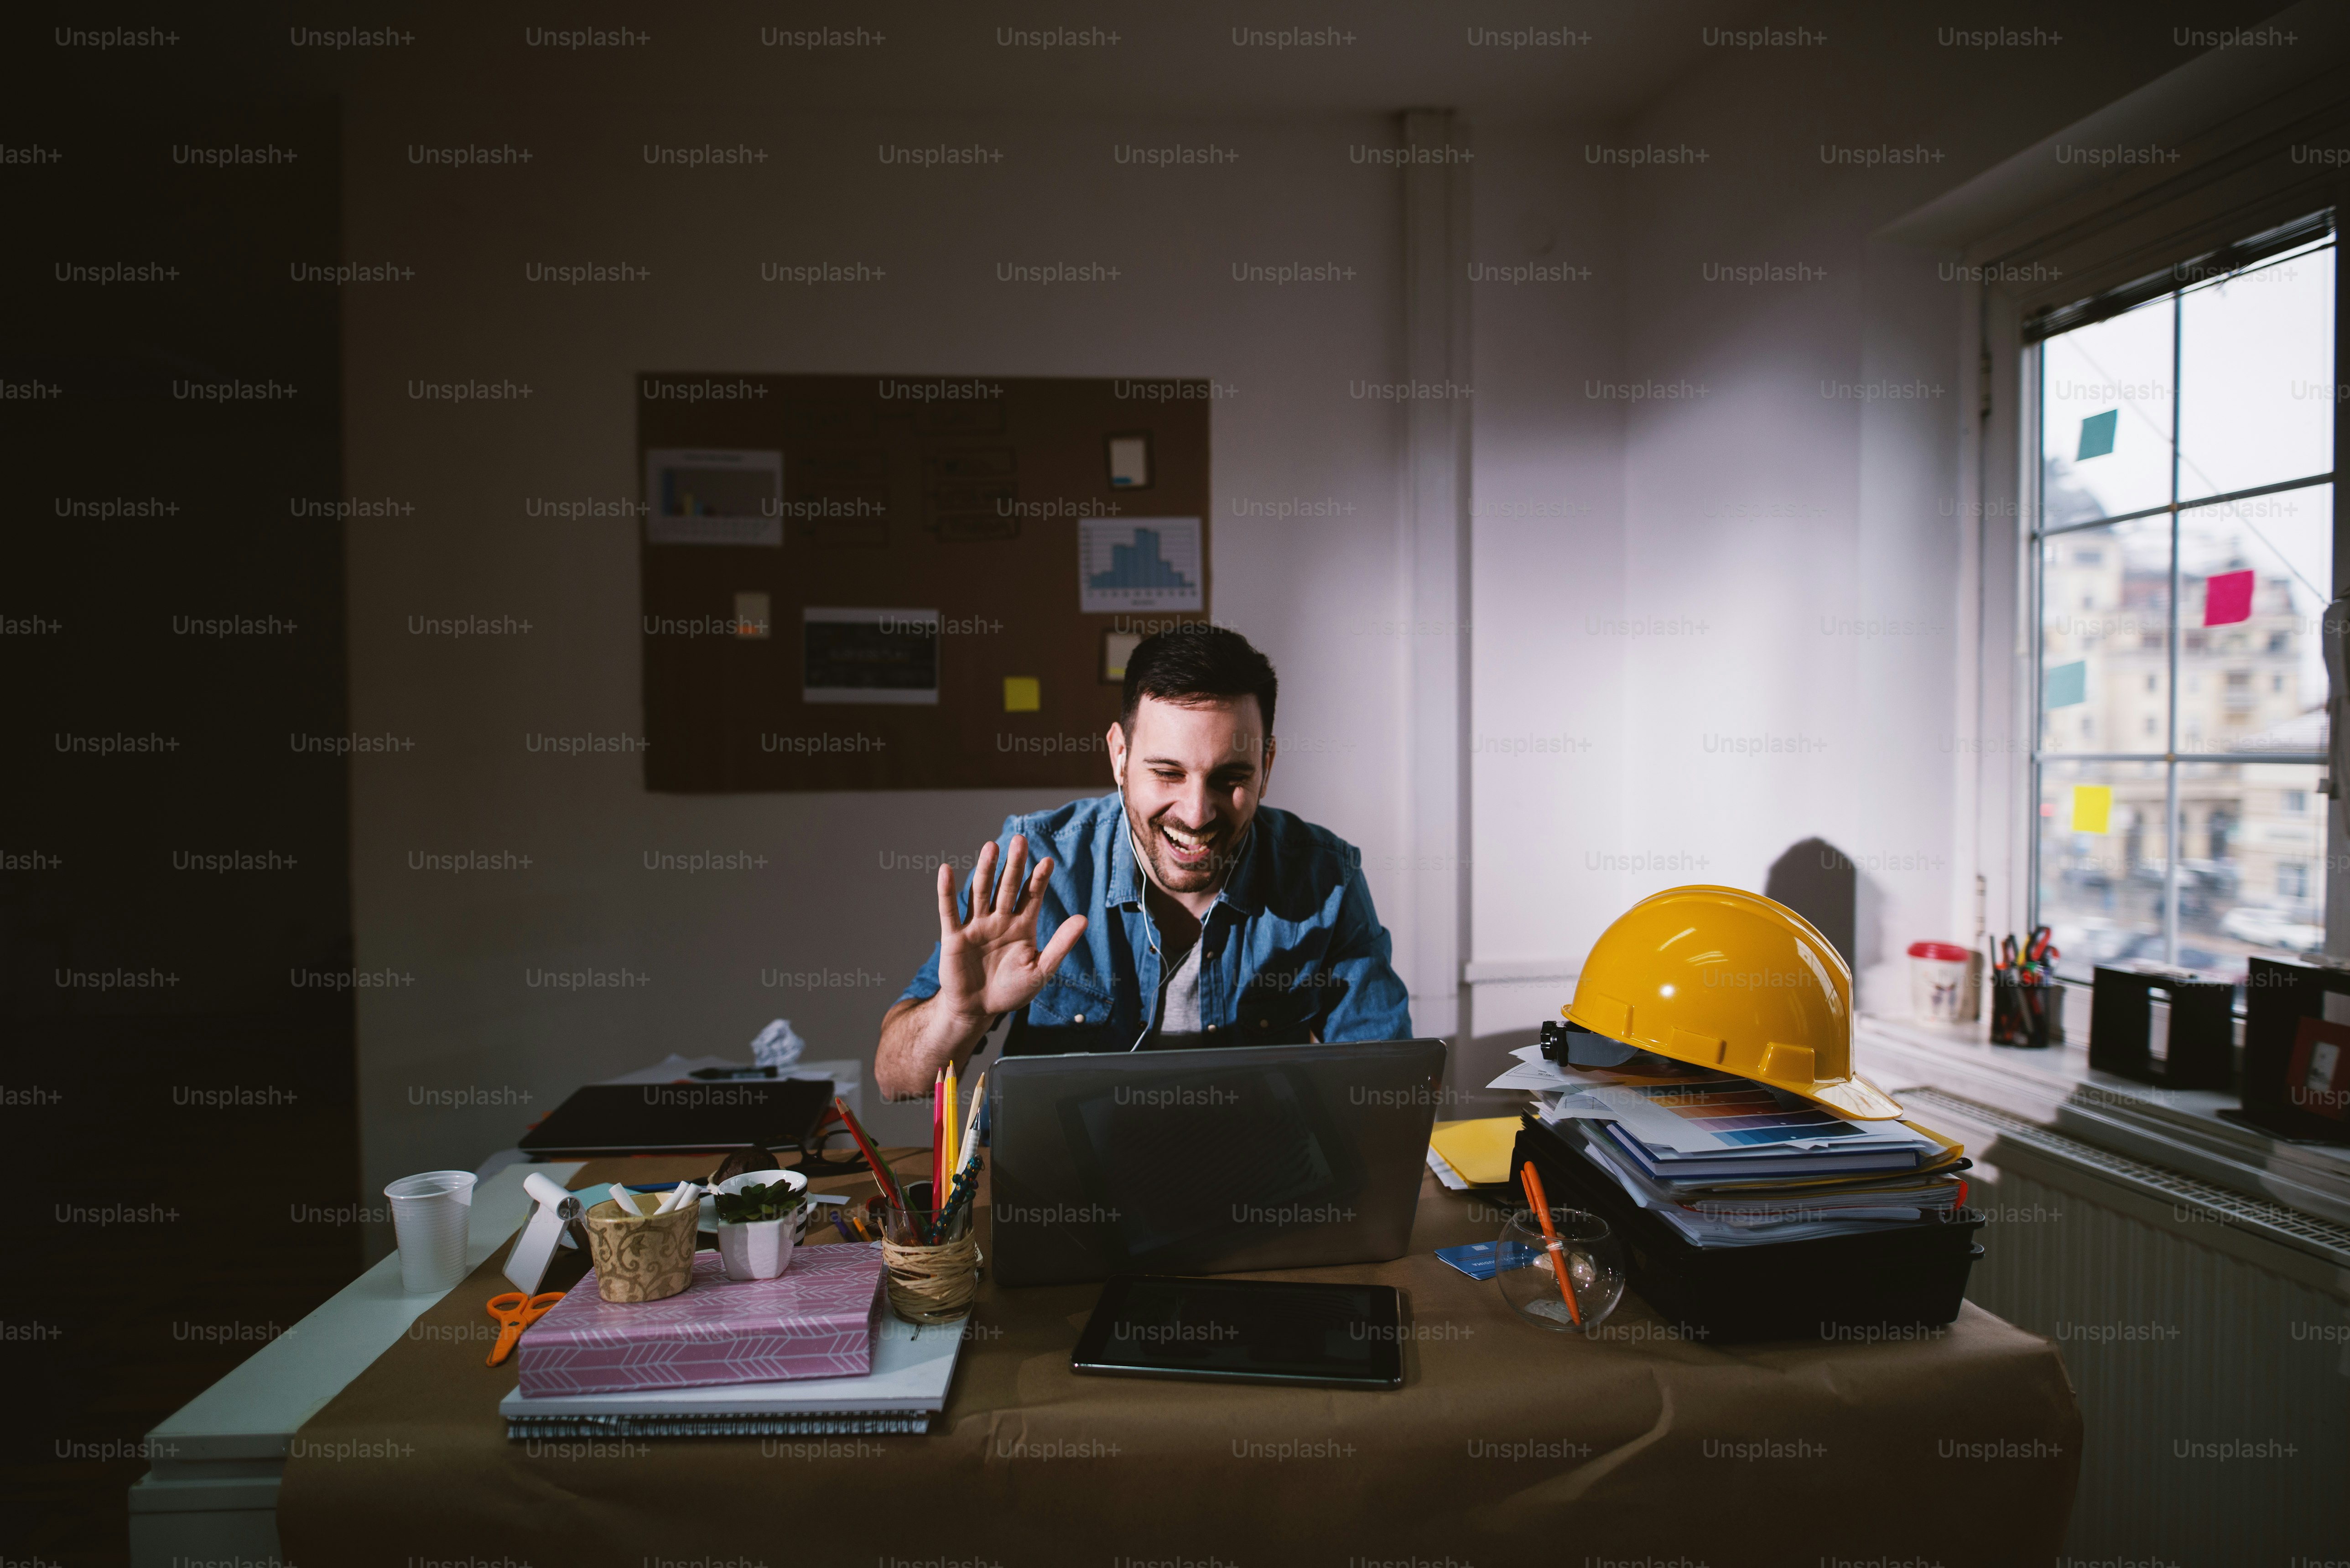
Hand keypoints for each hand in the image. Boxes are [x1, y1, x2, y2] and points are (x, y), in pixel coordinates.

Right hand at [932, 836, 1087, 1026]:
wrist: (979, 1010)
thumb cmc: (1012, 991)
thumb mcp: (1041, 970)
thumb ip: (1060, 945)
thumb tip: (1083, 919)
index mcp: (1022, 926)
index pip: (1031, 896)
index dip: (1038, 879)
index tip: (1047, 861)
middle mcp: (999, 920)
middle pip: (1007, 887)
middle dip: (1013, 865)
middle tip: (1019, 840)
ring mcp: (976, 926)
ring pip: (981, 892)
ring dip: (985, 870)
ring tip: (991, 847)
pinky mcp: (954, 937)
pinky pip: (949, 911)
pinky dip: (946, 891)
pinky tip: (945, 870)